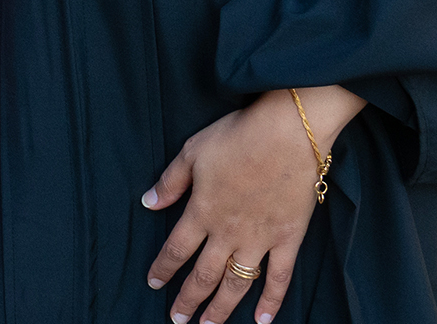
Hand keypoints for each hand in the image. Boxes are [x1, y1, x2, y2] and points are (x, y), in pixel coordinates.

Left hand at [142, 85, 365, 323]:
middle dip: (188, 299)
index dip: (163, 269)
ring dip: (221, 308)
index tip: (153, 283)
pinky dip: (272, 300)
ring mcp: (260, 239)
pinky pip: (279, 277)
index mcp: (202, 211)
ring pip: (237, 284)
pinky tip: (263, 319)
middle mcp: (228, 232)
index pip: (176, 249)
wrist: (288, 132)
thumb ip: (170, 182)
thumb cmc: (237, 136)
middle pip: (204, 275)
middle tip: (178, 320)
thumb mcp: (193, 151)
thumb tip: (148, 203)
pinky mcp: (289, 239)